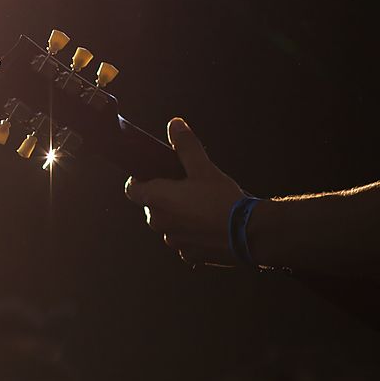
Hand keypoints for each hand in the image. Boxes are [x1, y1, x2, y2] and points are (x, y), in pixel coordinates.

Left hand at [124, 117, 244, 266]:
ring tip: (202, 207)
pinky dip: (193, 234)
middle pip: (152, 207)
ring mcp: (174, 242)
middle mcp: (160, 224)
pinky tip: (211, 226)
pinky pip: (185, 241)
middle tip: (186, 188)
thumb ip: (185, 145)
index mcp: (157, 200)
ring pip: (170, 226)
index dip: (138, 181)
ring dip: (179, 217)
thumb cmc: (222, 200)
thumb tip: (174, 125)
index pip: (131, 190)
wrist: (248, 233)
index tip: (152, 175)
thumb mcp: (203, 167)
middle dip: (165, 198)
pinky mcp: (190, 255)